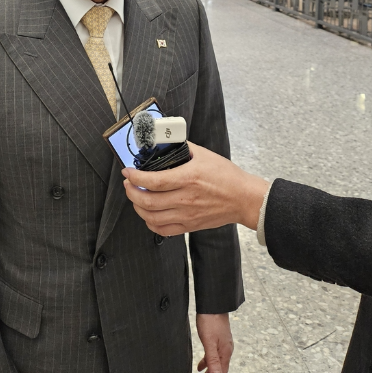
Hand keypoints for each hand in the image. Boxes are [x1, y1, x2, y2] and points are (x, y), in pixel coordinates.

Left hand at [122, 142, 268, 234]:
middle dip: (131, 191)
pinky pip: (163, 230)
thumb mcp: (204, 155)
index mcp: (188, 178)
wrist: (243, 198)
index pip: (153, 180)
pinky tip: (148, 213)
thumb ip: (183, 148)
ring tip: (135, 197)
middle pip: (148, 201)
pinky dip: (150, 223)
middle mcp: (185, 199)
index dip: (135, 177)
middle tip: (129, 183)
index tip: (127, 171)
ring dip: (138, 207)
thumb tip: (165, 142)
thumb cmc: (226, 175)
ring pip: (152, 217)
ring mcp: (187, 215)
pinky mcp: (190, 226)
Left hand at [196, 313, 232, 372]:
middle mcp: (226, 350)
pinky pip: (213, 356)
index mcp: (225, 353)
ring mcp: (222, 345)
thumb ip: (213, 360)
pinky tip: (200, 367)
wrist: (213, 303)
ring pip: (216, 365)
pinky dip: (207, 363)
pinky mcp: (218, 340)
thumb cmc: (211, 320)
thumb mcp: (209, 341)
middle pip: (219, 371)